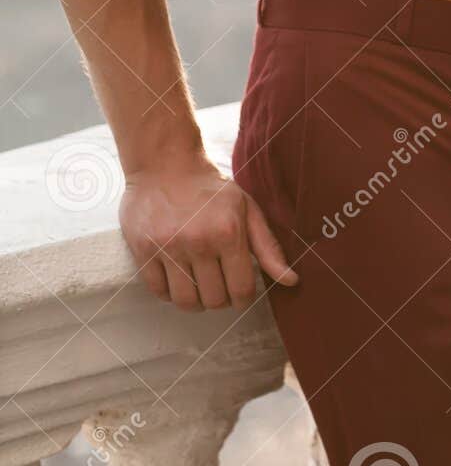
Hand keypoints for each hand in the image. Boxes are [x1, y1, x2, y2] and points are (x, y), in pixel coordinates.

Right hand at [119, 153, 298, 311]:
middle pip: (214, 300)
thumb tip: (291, 281)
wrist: (165, 163)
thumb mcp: (246, 209)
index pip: (241, 290)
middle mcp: (198, 242)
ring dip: (196, 301)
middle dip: (221, 299)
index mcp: (228, 232)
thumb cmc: (210, 189)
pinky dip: (170, 293)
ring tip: (199, 286)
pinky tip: (178, 279)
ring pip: (185, 301)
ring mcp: (168, 247)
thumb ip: (268, 247)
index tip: (240, 293)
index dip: (243, 299)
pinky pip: (159, 292)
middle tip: (219, 286)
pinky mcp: (143, 250)